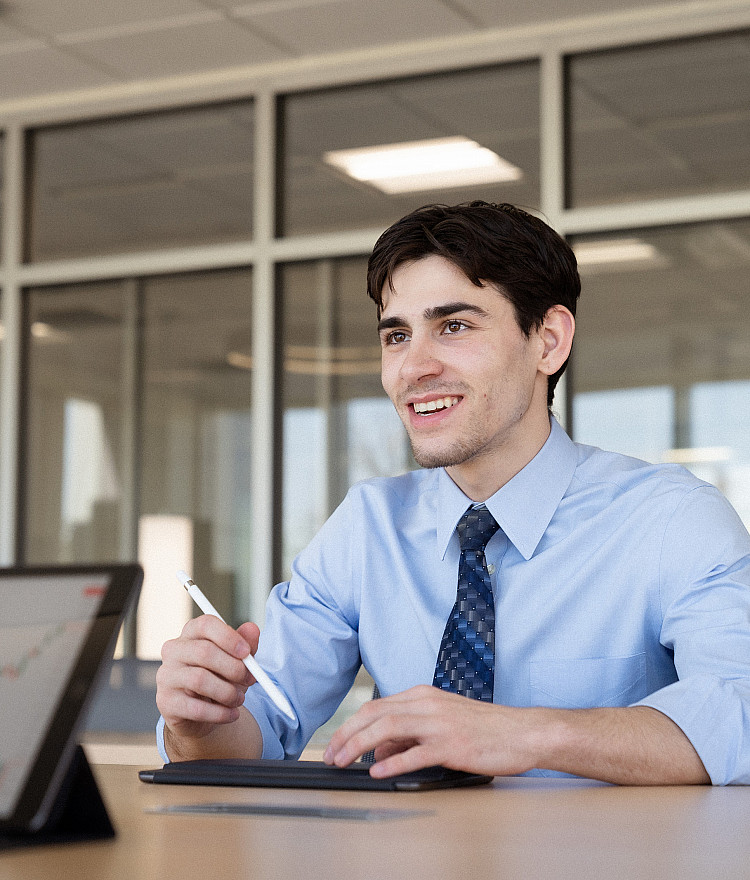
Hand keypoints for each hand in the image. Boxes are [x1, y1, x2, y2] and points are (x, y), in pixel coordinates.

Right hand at [156, 615, 259, 744]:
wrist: (202, 711)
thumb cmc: (220, 677)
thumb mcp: (237, 659)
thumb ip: (246, 644)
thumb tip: (253, 629)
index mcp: (191, 632)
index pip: (206, 624)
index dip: (228, 637)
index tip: (247, 652)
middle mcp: (174, 650)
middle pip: (204, 652)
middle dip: (233, 668)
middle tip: (251, 678)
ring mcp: (166, 676)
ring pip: (199, 680)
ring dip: (227, 692)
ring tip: (239, 699)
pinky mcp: (166, 702)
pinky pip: (196, 708)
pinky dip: (220, 713)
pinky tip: (232, 714)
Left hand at [323, 685, 540, 778]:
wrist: (522, 732)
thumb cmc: (484, 728)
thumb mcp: (441, 722)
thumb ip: (408, 733)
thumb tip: (377, 748)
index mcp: (423, 696)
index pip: (375, 707)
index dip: (350, 726)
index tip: (336, 744)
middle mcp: (427, 705)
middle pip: (375, 715)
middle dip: (347, 735)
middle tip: (331, 756)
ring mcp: (439, 724)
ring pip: (388, 728)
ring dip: (360, 746)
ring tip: (345, 762)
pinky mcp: (452, 745)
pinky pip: (415, 753)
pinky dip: (392, 761)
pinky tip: (377, 771)